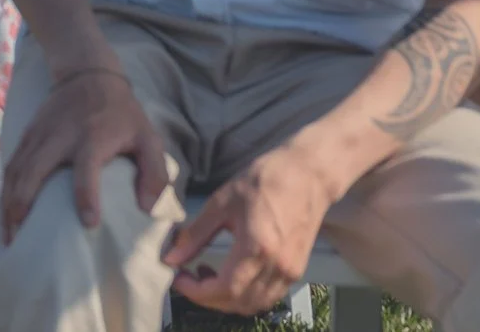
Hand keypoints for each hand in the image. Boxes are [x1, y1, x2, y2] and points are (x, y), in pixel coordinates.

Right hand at [0, 67, 171, 241]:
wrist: (88, 74)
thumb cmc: (121, 113)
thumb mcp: (148, 137)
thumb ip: (154, 172)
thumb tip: (148, 208)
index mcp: (92, 138)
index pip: (87, 169)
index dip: (87, 196)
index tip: (88, 223)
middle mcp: (60, 137)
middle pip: (34, 171)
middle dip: (24, 204)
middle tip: (21, 238)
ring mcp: (39, 135)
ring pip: (16, 170)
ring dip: (8, 201)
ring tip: (7, 232)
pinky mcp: (27, 135)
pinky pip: (11, 164)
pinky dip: (4, 188)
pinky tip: (4, 210)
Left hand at [161, 144, 334, 314]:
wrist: (307, 175)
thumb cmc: (264, 181)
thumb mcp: (222, 202)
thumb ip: (196, 234)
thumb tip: (171, 258)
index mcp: (257, 248)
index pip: (224, 290)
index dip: (197, 292)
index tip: (178, 279)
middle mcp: (277, 267)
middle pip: (239, 303)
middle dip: (208, 298)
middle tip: (189, 277)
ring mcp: (291, 272)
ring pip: (255, 304)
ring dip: (228, 299)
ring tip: (208, 274)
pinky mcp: (297, 269)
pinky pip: (269, 296)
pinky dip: (247, 294)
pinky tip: (233, 274)